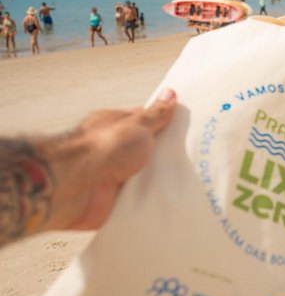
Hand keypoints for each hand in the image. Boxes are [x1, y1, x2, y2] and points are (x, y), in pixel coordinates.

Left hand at [49, 89, 176, 231]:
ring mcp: (115, 175)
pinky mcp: (116, 199)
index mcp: (117, 127)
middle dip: (168, 154)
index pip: (146, 122)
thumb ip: (155, 114)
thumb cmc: (102, 149)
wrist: (77, 187)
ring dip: (161, 179)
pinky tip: (170, 199)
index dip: (167, 123)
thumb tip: (169, 94)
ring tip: (189, 178)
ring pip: (146, 176)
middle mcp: (115, 151)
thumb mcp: (137, 125)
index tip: (189, 126)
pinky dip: (152, 200)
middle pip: (149, 151)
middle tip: (195, 154)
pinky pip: (140, 200)